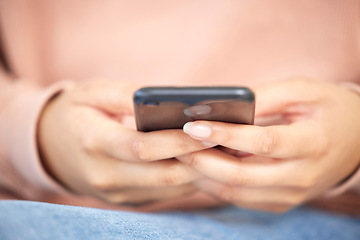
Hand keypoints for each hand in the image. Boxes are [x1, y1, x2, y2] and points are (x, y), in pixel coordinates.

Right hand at [38, 79, 212, 204]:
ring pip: (170, 188)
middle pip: (164, 174)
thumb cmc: (76, 114)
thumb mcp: (93, 92)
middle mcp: (106, 176)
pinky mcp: (128, 200)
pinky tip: (205, 161)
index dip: (178, 140)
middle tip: (230, 140)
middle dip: (201, 158)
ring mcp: (117, 194)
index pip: (144, 148)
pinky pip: (166, 193)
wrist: (52, 148)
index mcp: (94, 143)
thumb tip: (168, 100)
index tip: (210, 126)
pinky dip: (188, 179)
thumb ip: (127, 95)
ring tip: (226, 150)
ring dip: (201, 171)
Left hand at [178, 79, 359, 211]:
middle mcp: (302, 176)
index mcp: (312, 143)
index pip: (261, 143)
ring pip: (237, 193)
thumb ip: (264, 97)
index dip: (224, 134)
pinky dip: (216, 185)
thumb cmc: (329, 110)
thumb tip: (222, 105)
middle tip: (175, 144)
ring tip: (180, 156)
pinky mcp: (281, 202)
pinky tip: (200, 168)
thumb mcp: (303, 91)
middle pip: (242, 176)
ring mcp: (291, 195)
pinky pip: (242, 199)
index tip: (192, 125)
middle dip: (202, 160)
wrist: (355, 142)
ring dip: (204, 176)